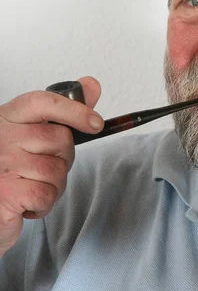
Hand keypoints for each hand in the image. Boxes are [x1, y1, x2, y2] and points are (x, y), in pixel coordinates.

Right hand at [0, 77, 102, 256]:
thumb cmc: (10, 170)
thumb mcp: (32, 135)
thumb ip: (64, 111)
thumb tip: (91, 85)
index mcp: (8, 118)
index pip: (43, 102)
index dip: (74, 110)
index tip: (95, 123)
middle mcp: (2, 137)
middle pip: (60, 140)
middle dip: (63, 158)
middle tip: (41, 168)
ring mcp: (3, 164)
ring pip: (57, 170)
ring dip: (53, 185)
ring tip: (31, 186)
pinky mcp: (6, 193)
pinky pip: (47, 195)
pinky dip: (44, 205)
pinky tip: (26, 203)